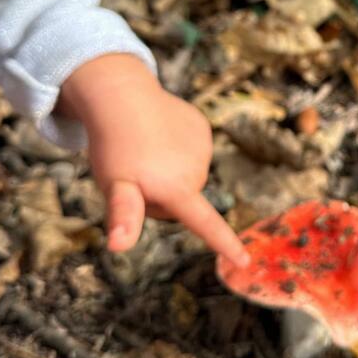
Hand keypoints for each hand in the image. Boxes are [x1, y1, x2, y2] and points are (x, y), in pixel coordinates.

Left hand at [58, 54, 248, 266]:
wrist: (120, 94)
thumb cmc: (113, 146)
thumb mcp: (114, 185)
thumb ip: (125, 216)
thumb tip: (118, 246)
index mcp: (177, 189)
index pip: (205, 224)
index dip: (225, 243)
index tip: (244, 263)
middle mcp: (197, 170)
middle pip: (183, 201)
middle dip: (162, 195)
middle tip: (136, 175)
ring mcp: (203, 147)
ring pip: (186, 178)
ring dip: (167, 171)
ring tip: (145, 152)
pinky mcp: (201, 129)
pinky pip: (189, 154)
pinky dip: (174, 149)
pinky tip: (157, 135)